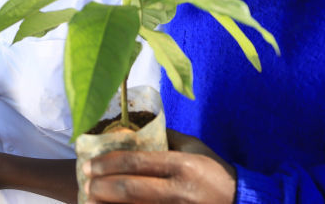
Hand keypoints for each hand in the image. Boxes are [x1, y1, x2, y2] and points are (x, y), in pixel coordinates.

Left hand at [83, 142, 236, 203]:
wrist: (238, 202)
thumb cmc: (214, 171)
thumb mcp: (195, 148)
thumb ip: (168, 138)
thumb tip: (138, 128)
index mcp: (182, 165)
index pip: (138, 162)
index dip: (109, 163)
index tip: (90, 164)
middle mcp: (178, 190)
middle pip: (130, 189)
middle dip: (102, 186)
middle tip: (86, 182)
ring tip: (90, 200)